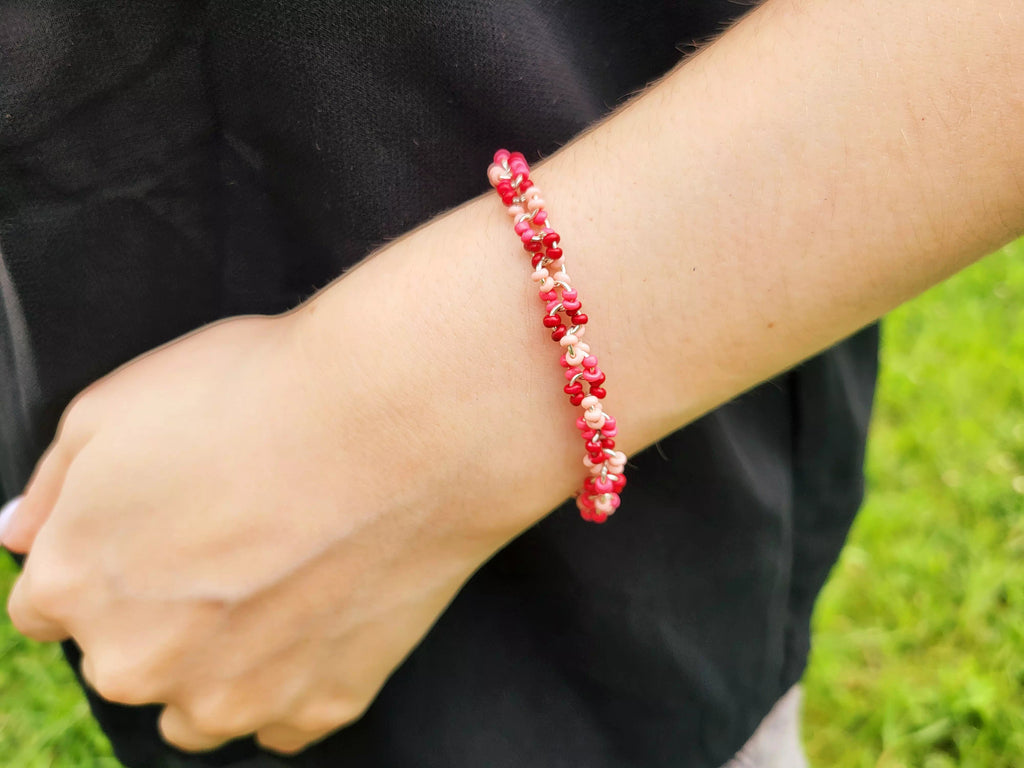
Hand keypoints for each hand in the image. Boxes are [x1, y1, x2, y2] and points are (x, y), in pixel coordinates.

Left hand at [2, 308, 513, 753]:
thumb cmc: (266, 396)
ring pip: (198, 705)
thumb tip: (19, 531)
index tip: (154, 531)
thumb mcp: (120, 402)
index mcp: (76, 584)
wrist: (401, 423)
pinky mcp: (319, 704)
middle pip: (125, 658)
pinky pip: (283, 716)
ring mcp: (234, 694)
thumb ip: (51, 483)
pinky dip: (292, 678)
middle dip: (160, 612)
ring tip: (275, 583)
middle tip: (232, 540)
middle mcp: (139, 661)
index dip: (104, 558)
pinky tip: (318, 612)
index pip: (48, 605)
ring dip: (217, 662)